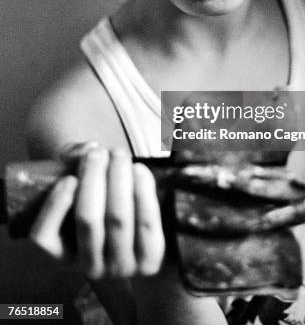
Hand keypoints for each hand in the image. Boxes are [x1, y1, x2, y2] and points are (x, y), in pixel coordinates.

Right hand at [29, 143, 164, 279]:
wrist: (136, 233)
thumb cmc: (99, 200)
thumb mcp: (79, 181)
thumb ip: (74, 159)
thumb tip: (88, 147)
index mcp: (61, 256)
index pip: (44, 238)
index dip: (55, 206)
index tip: (68, 178)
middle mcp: (88, 268)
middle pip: (87, 220)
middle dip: (93, 179)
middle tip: (98, 153)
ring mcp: (120, 268)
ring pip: (117, 220)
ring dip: (118, 180)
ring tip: (118, 154)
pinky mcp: (149, 260)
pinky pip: (146, 223)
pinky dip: (143, 193)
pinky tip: (139, 169)